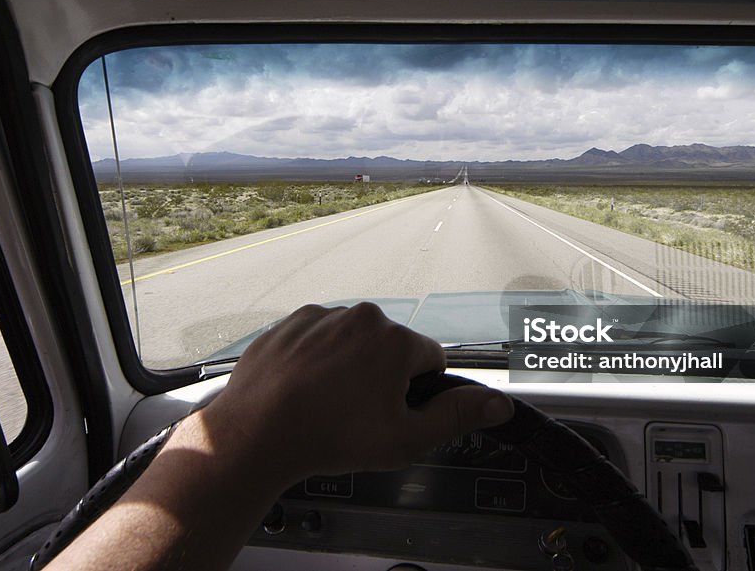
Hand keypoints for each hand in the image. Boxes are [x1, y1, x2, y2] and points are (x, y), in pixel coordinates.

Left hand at [203, 302, 514, 479]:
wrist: (256, 433)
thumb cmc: (329, 437)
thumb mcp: (406, 439)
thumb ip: (457, 416)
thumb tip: (498, 403)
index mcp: (394, 339)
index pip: (430, 359)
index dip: (418, 391)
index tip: (394, 413)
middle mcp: (359, 316)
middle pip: (389, 348)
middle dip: (382, 377)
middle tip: (359, 416)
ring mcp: (320, 317)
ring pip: (351, 343)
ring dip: (348, 367)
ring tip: (327, 406)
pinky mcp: (289, 324)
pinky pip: (316, 339)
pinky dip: (315, 361)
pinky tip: (304, 391)